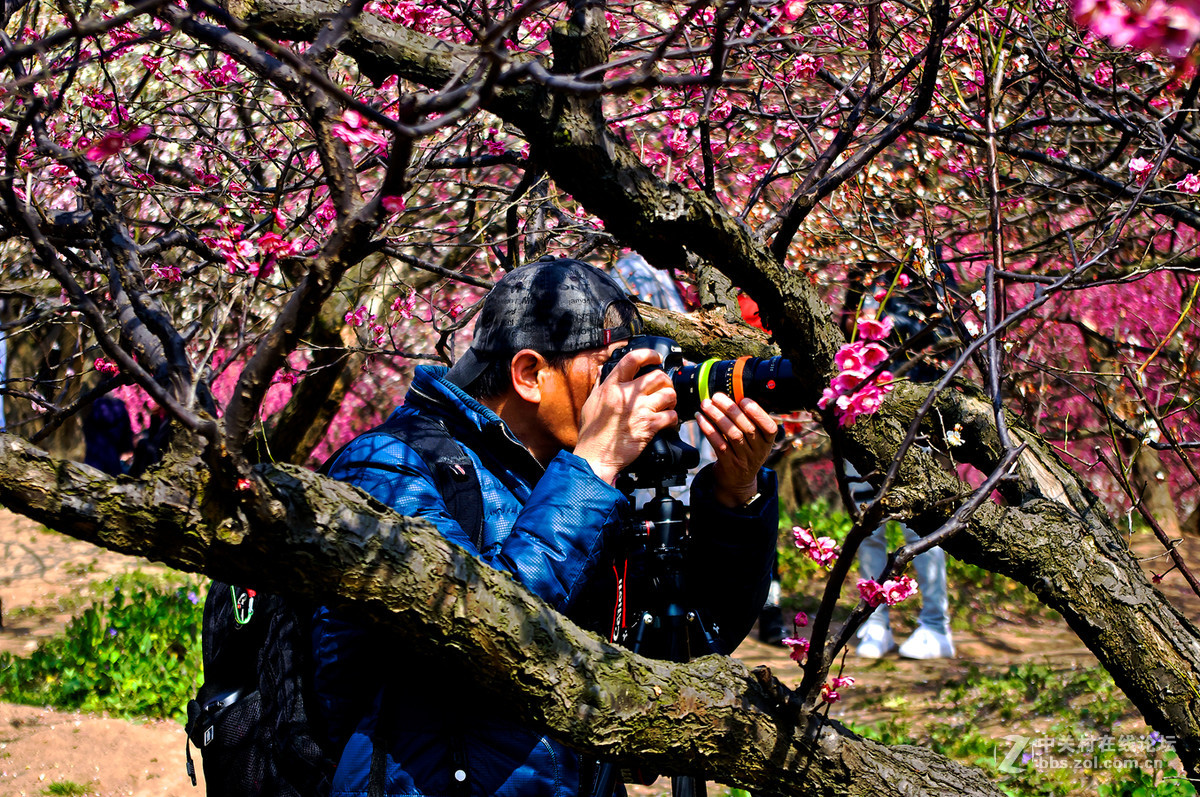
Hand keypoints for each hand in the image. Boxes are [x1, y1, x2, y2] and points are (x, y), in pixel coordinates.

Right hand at [574, 348, 677, 483]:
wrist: (595, 456)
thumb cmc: (591, 432)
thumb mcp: (590, 403)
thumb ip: (598, 385)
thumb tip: (600, 370)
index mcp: (612, 386)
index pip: (633, 359)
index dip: (649, 354)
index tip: (656, 357)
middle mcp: (627, 395)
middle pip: (658, 376)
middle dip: (665, 381)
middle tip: (664, 388)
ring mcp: (639, 410)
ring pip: (668, 394)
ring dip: (671, 399)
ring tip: (667, 404)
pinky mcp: (649, 426)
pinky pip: (671, 415)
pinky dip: (673, 418)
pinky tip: (667, 421)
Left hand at [695, 393, 776, 507]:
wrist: (738, 482)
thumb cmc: (744, 452)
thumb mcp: (754, 440)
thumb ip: (748, 421)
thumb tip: (731, 395)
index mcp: (768, 442)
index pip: (769, 427)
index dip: (757, 413)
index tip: (744, 400)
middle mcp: (758, 451)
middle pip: (747, 428)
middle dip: (731, 409)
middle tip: (716, 397)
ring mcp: (744, 459)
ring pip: (732, 434)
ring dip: (717, 416)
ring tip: (706, 405)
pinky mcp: (729, 464)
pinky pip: (718, 444)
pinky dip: (708, 429)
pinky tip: (701, 418)